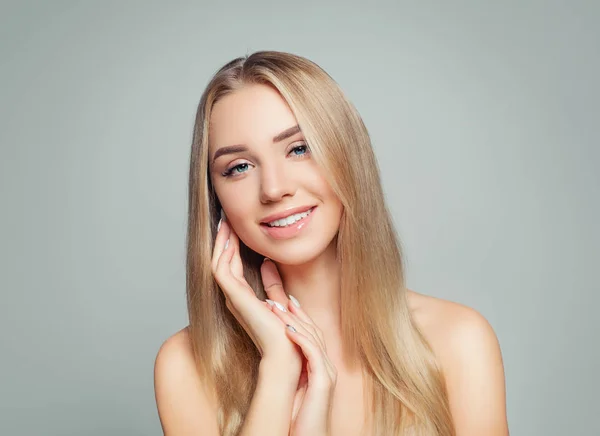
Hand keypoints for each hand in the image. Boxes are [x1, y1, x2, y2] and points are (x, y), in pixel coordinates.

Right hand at [211, 217, 301, 373]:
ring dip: (221, 242)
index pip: (233, 266)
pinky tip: (228, 239)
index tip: (234, 227)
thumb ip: (273, 284)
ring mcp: (233, 298)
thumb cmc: (287, 333)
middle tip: (225, 218)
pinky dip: (223, 254)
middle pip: (223, 261)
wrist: (286, 353)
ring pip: (219, 262)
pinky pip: (222, 271)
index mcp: (243, 298)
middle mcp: (234, 297)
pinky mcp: (235, 298)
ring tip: (225, 223)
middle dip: (224, 239)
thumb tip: (268, 263)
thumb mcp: (280, 301)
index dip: (232, 246)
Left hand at [267, 293, 337, 435]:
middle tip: (279, 298)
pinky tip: (289, 328)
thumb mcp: (295, 389)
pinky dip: (301, 339)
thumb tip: (276, 358)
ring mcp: (327, 373)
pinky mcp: (324, 382)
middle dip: (295, 311)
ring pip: (313, 338)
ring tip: (277, 307)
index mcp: (319, 367)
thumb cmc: (300, 420)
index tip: (282, 301)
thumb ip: (292, 372)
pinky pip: (314, 354)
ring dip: (294, 320)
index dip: (297, 316)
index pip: (309, 334)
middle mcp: (325, 366)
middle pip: (313, 330)